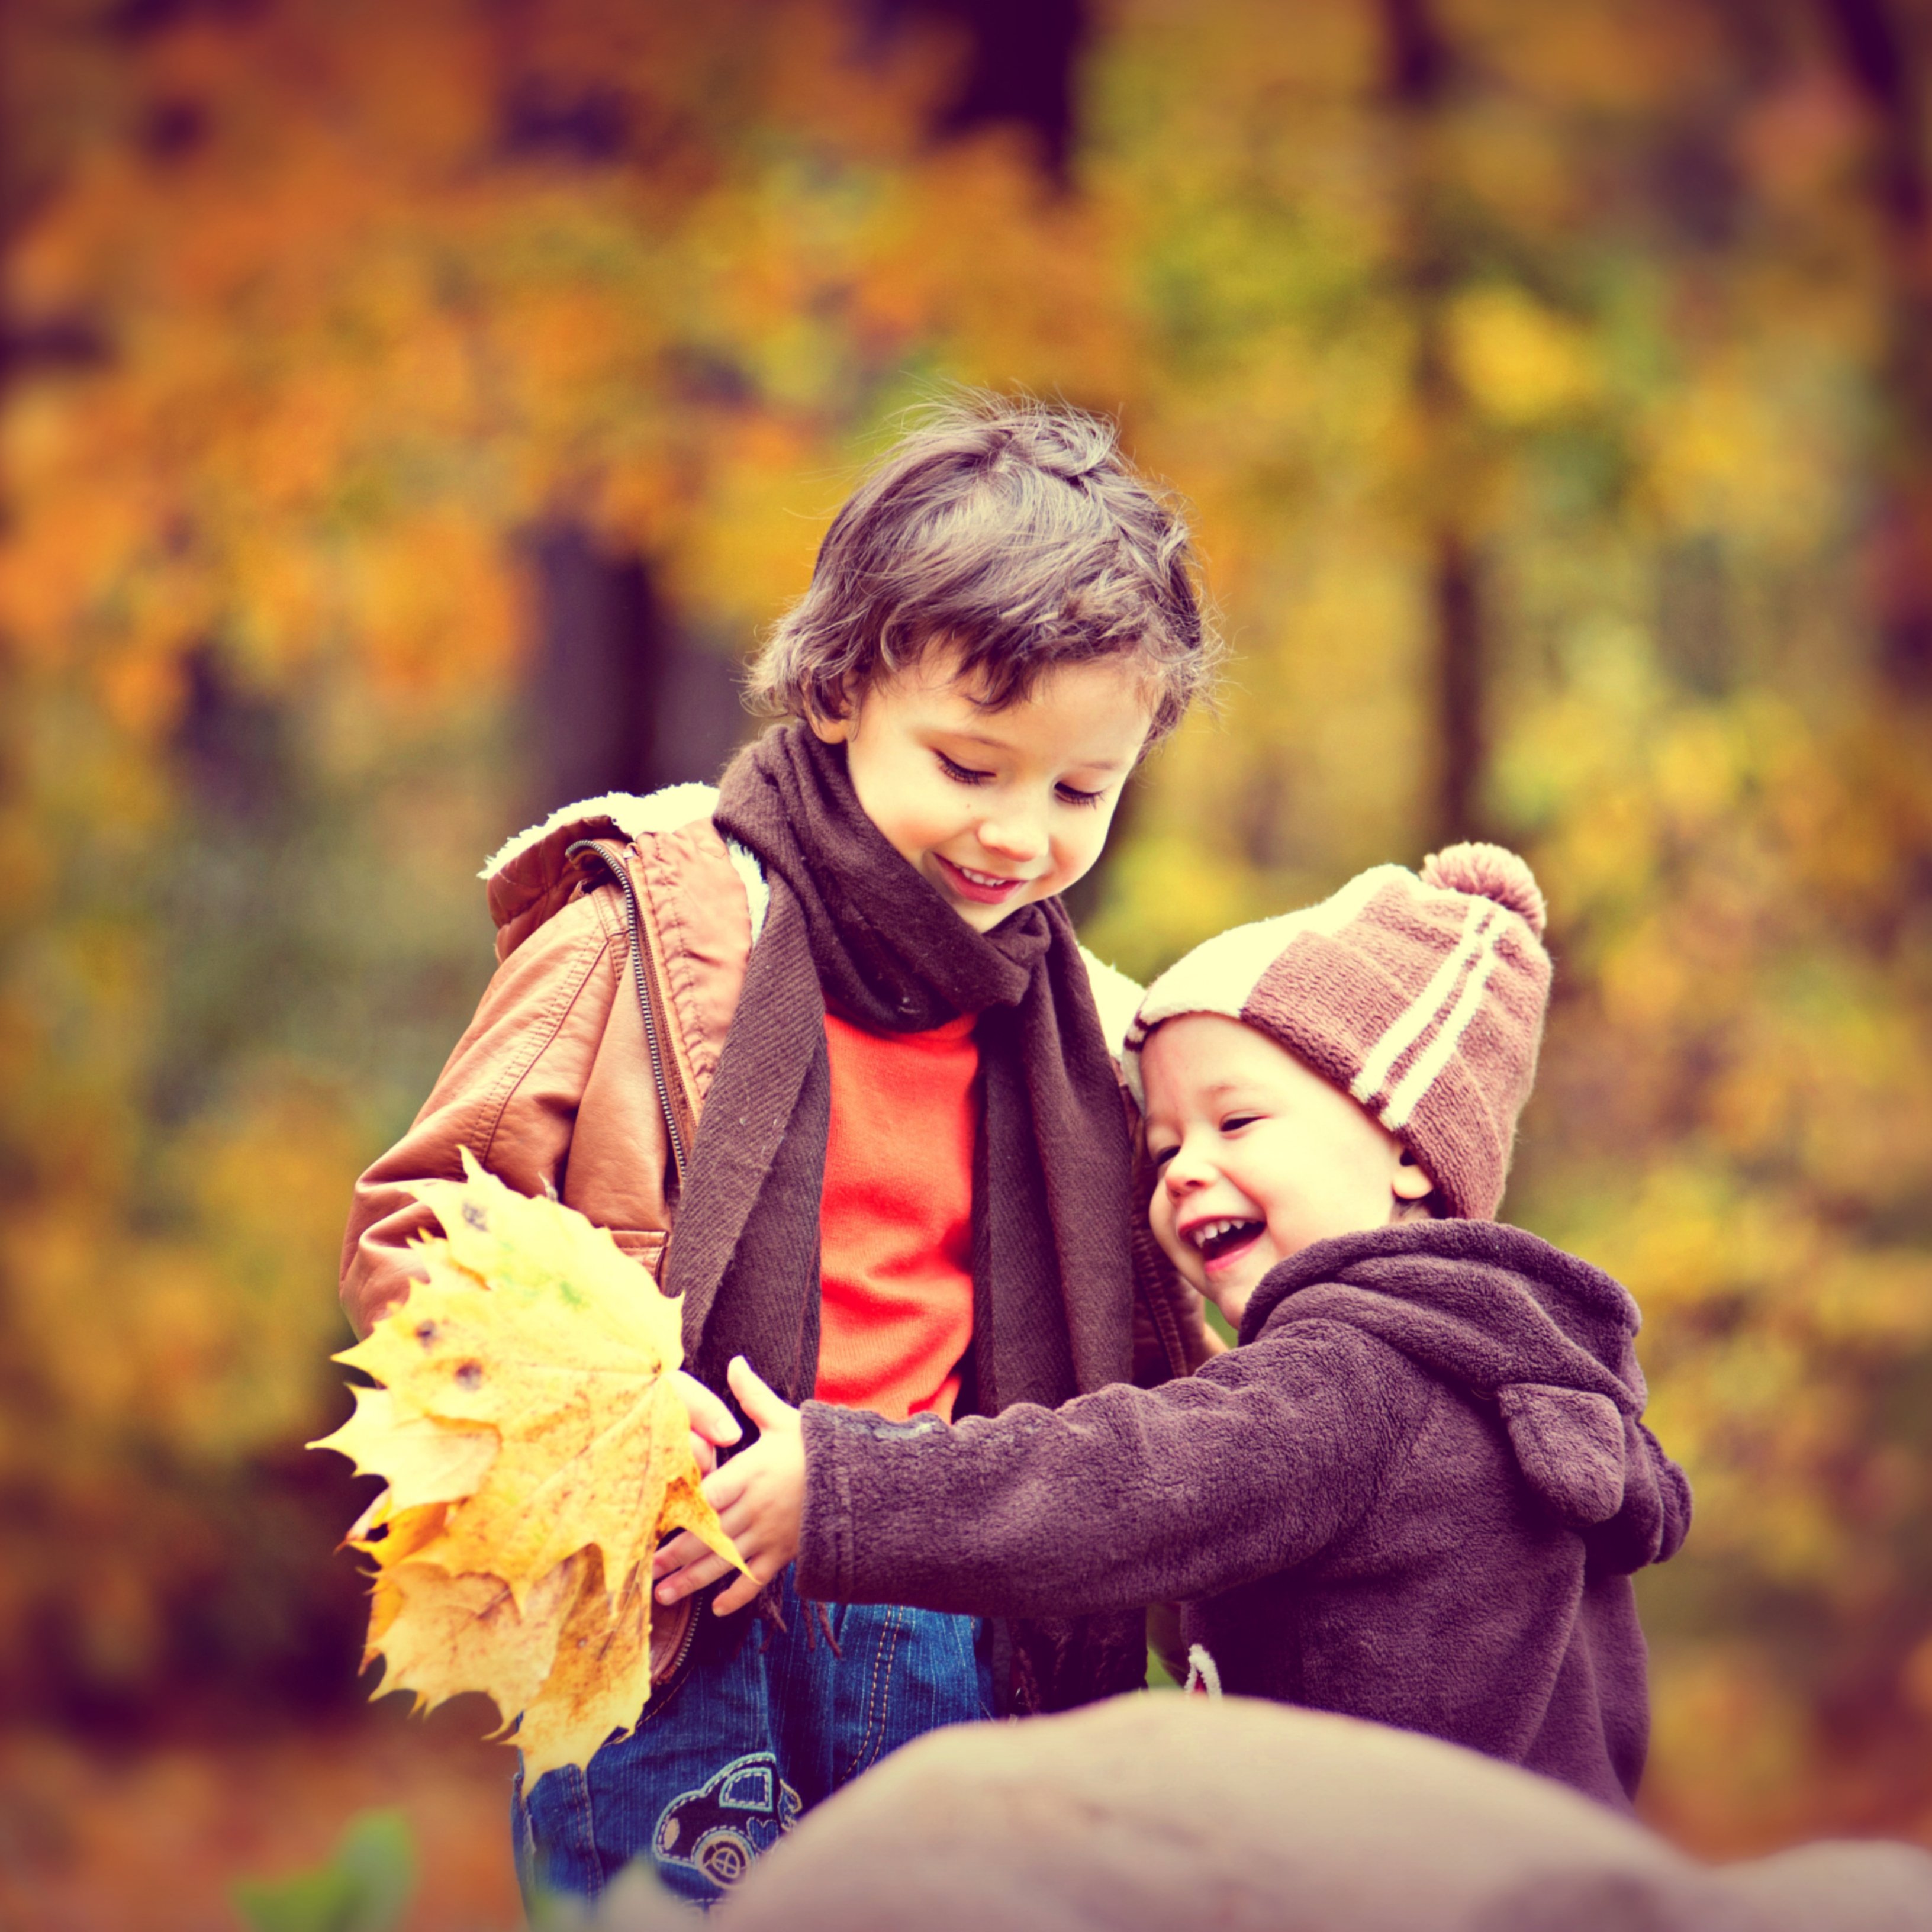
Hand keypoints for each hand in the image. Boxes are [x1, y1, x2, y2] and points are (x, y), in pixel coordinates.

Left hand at [653, 1357, 804, 1616]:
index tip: (654, 1521)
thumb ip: (753, 1396)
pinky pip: (757, 1581)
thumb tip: (735, 1361)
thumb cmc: (816, 1448)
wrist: (862, 1481)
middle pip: (708, 1536)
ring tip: (665, 1597)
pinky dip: (738, 1597)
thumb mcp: (784, 1419)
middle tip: (646, 1570)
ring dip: (694, 1581)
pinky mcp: (785, 1555)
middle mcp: (756, 1508)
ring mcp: (770, 1536)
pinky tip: (717, 1609)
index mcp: (751, 1473)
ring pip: (725, 1563)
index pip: (709, 1495)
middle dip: (675, 1555)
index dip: (682, 1510)